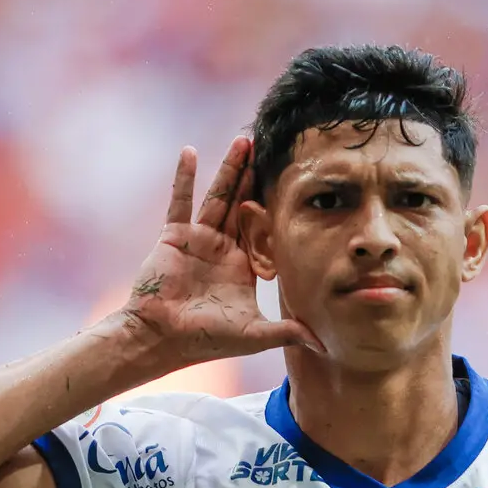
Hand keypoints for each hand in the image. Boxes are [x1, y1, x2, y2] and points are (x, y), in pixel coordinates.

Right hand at [118, 139, 323, 365]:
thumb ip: (288, 332)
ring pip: (218, 197)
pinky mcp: (175, 236)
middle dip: (256, 178)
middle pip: (243, 205)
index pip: (264, 230)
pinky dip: (184, 177)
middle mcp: (222, 249)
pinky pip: (181, 201)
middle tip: (270, 149)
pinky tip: (190, 152)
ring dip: (230, 169)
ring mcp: (198, 239)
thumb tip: (325, 345)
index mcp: (242, 266)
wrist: (162, 339)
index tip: (296, 184)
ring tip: (243, 142)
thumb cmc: (206, 340)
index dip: (276, 208)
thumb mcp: (255, 335)